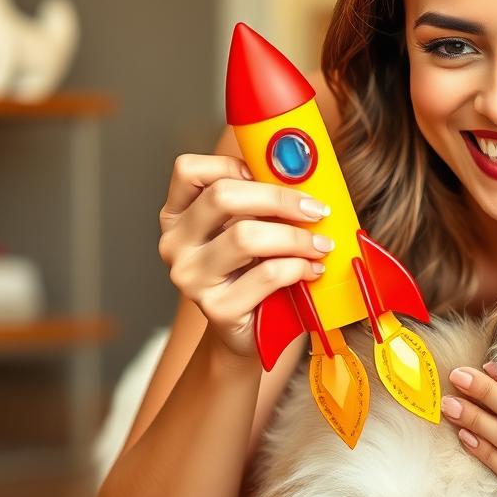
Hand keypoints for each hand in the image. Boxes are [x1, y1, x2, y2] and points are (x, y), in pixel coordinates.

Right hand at [157, 153, 333, 359]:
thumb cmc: (255, 270)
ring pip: (245, 236)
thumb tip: (304, 170)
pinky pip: (266, 274)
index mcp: (177, 214)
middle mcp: (176, 243)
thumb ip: (262, 200)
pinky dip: (298, 267)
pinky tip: (312, 269)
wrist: (251, 332)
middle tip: (316, 209)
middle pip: (222, 197)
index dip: (233, 165)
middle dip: (279, 198)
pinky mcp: (216, 307)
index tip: (273, 176)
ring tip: (320, 244)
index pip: (189, 171)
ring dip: (295, 237)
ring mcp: (191, 277)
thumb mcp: (251, 228)